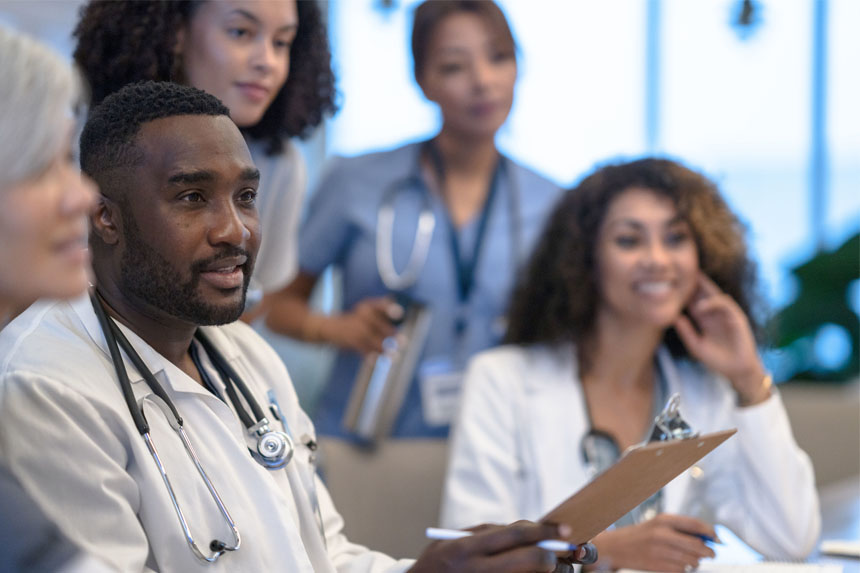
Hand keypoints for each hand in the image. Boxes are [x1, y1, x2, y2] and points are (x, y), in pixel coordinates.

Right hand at [323, 296, 400, 353]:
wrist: (331, 327)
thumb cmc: (356, 319)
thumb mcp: (366, 309)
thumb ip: (383, 310)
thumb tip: (401, 312)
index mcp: (368, 306)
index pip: (381, 305)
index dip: (390, 309)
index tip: (400, 314)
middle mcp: (363, 315)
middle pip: (380, 325)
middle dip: (392, 334)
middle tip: (403, 342)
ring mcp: (356, 329)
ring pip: (374, 340)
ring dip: (385, 349)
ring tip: (396, 356)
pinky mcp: (352, 341)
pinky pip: (364, 350)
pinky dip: (372, 357)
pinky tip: (377, 361)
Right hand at [410, 521, 574, 572]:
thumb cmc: (437, 565)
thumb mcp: (452, 541)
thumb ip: (486, 532)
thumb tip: (525, 529)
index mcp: (466, 549)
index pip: (515, 535)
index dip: (543, 530)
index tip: (563, 529)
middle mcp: (477, 571)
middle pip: (530, 560)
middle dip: (552, 555)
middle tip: (562, 551)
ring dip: (545, 572)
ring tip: (548, 566)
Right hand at [587, 514, 716, 572]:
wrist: (615, 547)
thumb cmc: (642, 535)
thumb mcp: (658, 524)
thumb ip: (682, 528)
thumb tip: (709, 537)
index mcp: (664, 519)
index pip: (695, 524)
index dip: (711, 532)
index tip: (718, 539)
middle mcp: (662, 534)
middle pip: (697, 545)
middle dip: (708, 551)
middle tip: (711, 554)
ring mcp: (659, 551)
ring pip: (691, 560)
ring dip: (695, 562)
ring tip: (690, 559)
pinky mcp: (656, 565)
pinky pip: (681, 570)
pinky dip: (683, 569)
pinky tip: (677, 565)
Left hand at [673, 273, 769, 404]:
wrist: (737, 371)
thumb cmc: (717, 360)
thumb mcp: (696, 346)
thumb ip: (686, 332)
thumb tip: (674, 317)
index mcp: (704, 319)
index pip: (692, 300)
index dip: (683, 291)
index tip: (669, 282)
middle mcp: (715, 313)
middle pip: (702, 293)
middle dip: (693, 282)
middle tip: (679, 269)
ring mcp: (726, 314)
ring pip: (714, 294)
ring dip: (701, 288)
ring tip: (687, 282)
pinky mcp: (737, 318)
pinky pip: (725, 304)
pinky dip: (713, 303)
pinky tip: (700, 306)